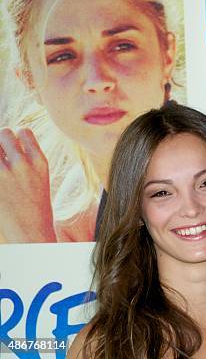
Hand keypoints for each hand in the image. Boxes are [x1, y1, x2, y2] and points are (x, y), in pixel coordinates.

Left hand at [0, 128, 55, 242]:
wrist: (31, 234)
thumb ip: (27, 160)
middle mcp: (22, 164)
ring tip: (1, 169)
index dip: (15, 138)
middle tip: (1, 158)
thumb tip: (8, 143)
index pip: (23, 132)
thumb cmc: (34, 209)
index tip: (12, 150)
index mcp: (40, 162)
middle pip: (4, 133)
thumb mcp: (40, 180)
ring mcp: (4, 173)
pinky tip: (0, 185)